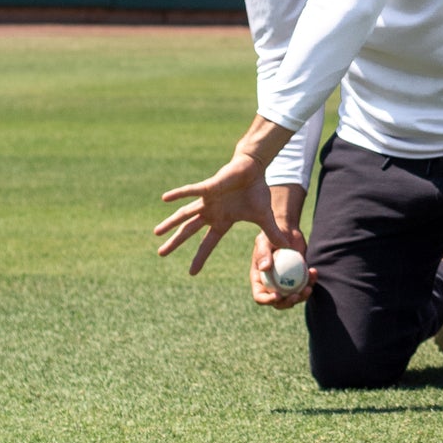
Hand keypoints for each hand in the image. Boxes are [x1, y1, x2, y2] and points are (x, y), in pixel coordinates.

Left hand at [155, 152, 281, 276]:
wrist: (255, 169)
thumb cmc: (257, 192)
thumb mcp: (265, 217)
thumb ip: (271, 233)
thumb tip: (286, 248)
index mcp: (222, 221)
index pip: (208, 243)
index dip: (200, 258)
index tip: (192, 273)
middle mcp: (211, 212)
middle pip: (189, 230)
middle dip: (175, 242)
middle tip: (160, 254)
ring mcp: (208, 200)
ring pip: (185, 214)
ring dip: (170, 222)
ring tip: (156, 232)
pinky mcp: (209, 187)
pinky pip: (192, 191)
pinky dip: (179, 194)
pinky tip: (165, 199)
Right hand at [249, 224, 313, 308]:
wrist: (287, 230)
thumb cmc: (271, 233)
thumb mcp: (264, 241)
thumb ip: (263, 253)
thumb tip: (264, 268)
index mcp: (259, 279)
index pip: (260, 296)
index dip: (267, 300)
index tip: (278, 296)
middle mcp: (271, 284)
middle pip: (278, 302)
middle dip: (288, 303)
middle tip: (297, 295)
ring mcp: (285, 283)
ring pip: (293, 297)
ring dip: (302, 296)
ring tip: (309, 287)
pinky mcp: (298, 278)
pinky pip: (304, 285)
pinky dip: (311, 281)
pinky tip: (314, 272)